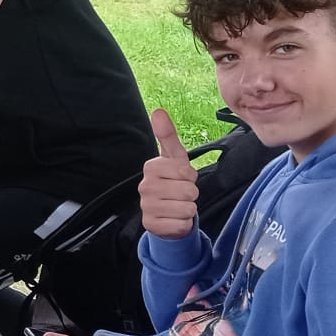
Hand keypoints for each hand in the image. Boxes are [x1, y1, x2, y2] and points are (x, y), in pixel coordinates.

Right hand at [139, 108, 200, 239]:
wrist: (164, 214)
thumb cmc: (172, 182)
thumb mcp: (174, 159)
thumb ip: (168, 135)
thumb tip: (157, 110)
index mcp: (151, 168)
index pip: (186, 172)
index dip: (190, 177)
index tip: (181, 178)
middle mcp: (145, 186)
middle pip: (189, 191)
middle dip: (191, 194)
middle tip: (180, 194)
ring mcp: (146, 206)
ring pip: (187, 208)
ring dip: (188, 209)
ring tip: (178, 206)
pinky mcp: (151, 225)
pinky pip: (181, 224)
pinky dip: (183, 223)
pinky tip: (174, 219)